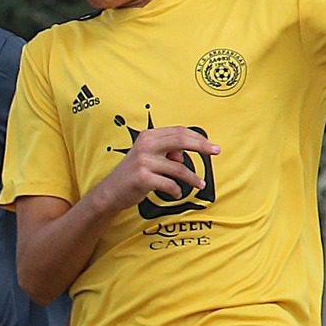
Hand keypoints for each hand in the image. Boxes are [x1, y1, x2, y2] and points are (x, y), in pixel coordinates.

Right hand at [89, 124, 219, 214]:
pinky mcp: (142, 178)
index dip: (198, 137)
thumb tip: (183, 155)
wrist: (110, 192)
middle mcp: (145, 145)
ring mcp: (143, 161)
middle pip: (180, 140)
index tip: (211, 146)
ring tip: (200, 184)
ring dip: (193, 177)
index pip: (179, 132)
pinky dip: (177, 190)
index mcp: (148, 136)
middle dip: (202, 146)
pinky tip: (177, 193)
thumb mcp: (148, 157)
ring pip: (178, 167)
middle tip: (215, 152)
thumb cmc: (132, 175)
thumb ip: (166, 152)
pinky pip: (169, 183)